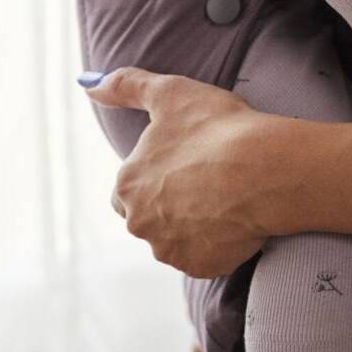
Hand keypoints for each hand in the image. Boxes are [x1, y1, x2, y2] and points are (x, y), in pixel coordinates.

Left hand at [81, 67, 274, 276]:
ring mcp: (169, 250)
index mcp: (128, 184)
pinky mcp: (200, 266)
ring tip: (228, 197)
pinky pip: (203, 256)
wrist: (264, 169)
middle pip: (149, 215)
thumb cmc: (218, 127)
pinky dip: (217, 242)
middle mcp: (139, 223)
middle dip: (171, 202)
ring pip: (175, 238)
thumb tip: (86, 85)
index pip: (129, 186)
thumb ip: (126, 86)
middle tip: (208, 178)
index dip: (158, 171)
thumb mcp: (171, 92)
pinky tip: (237, 218)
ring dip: (193, 223)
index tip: (188, 160)